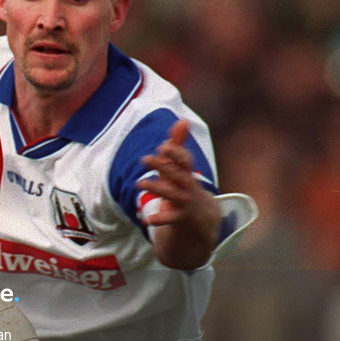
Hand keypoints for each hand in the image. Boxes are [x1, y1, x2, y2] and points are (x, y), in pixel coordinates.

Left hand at [136, 120, 220, 268]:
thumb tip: (182, 120)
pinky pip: (171, 219)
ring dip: (157, 189)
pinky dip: (160, 219)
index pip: (185, 160)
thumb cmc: (184, 184)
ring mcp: (185, 202)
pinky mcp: (181, 218)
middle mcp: (188, 185)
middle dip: (163, 166)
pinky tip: (147, 220)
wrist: (201, 216)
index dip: (176, 153)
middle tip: (144, 159)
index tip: (163, 146)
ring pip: (173, 195)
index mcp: (186, 171)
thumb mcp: (180, 166)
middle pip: (178, 175)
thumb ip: (178, 144)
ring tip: (138, 184)